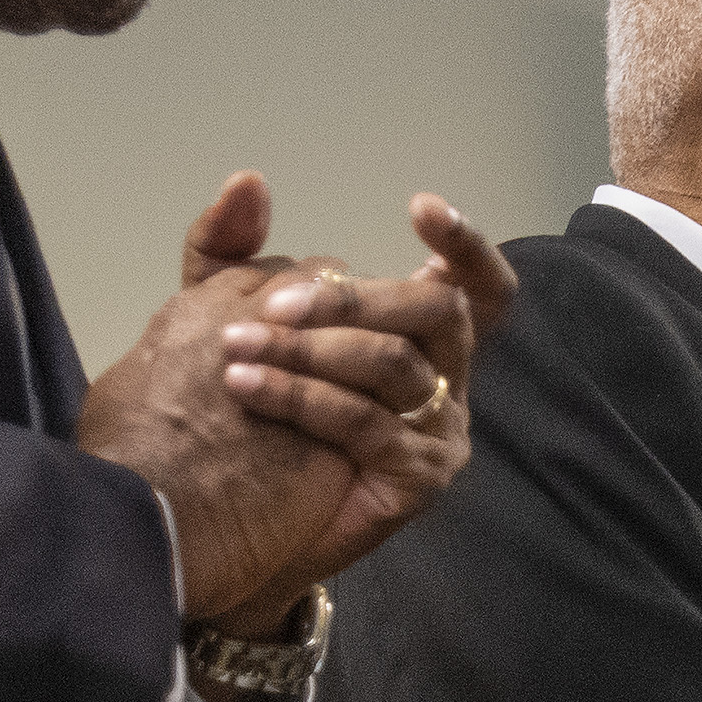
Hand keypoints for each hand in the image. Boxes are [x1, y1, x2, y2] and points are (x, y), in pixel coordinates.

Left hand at [72, 175, 516, 624]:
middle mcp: (444, 376)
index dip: (465, 245)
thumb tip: (250, 180)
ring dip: (312, 351)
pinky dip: (305, 400)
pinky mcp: (418, 477)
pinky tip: (247, 389)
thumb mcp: (224, 316)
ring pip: (395, 364)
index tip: (422, 208)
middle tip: (278, 304)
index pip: (477, 284)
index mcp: (418, 334)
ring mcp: (438, 429)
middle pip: (439, 311)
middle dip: (356, 300)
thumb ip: (229, 250)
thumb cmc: (244, 413)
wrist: (232, 522)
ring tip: (238, 348)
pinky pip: (369, 424)